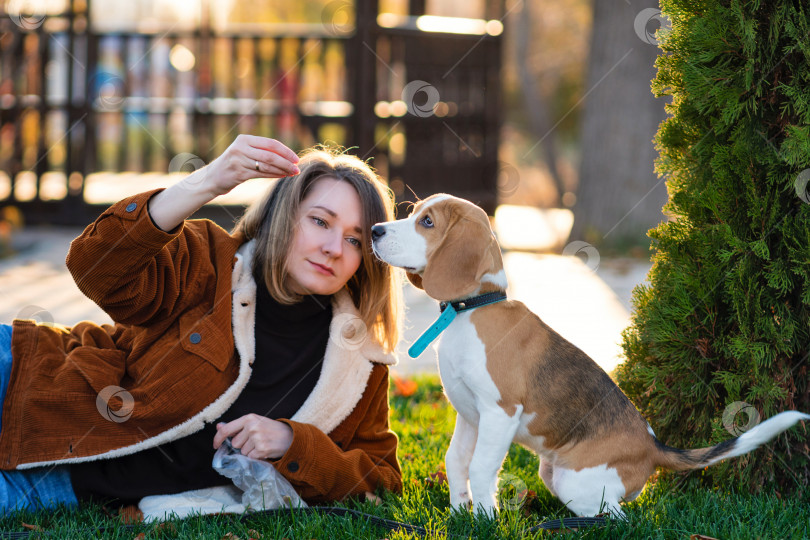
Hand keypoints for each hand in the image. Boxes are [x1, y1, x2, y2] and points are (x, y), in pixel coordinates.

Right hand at [147, 135, 299, 230]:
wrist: (212, 178)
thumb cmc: (233, 165)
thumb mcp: (244, 153)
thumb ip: (261, 151)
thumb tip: (286, 155)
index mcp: (244, 139)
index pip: (270, 143)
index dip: (285, 151)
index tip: (296, 159)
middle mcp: (241, 147)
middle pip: (270, 154)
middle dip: (286, 161)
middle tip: (297, 168)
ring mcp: (239, 159)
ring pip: (267, 164)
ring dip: (282, 170)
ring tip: (293, 173)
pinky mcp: (238, 172)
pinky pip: (261, 174)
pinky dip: (274, 175)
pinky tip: (282, 176)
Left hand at [213, 414, 293, 459]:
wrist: (291, 436)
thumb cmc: (271, 429)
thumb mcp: (255, 422)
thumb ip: (236, 426)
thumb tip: (218, 426)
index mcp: (249, 418)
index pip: (226, 430)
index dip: (218, 439)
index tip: (215, 445)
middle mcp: (252, 427)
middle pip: (235, 444)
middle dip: (242, 445)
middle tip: (255, 441)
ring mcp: (257, 438)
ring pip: (242, 452)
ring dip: (250, 451)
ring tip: (261, 445)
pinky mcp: (262, 449)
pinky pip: (250, 457)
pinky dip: (256, 457)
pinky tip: (264, 450)